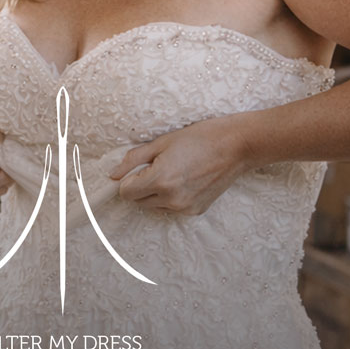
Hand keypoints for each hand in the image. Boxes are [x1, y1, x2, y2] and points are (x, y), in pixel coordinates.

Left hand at [107, 115, 251, 215]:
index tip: (138, 168)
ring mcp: (184, 208)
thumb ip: (134, 159)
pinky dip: (172, 198)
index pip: (126, 192)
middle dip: (141, 186)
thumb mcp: (162, 142)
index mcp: (160, 180)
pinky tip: (187, 180)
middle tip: (157, 166)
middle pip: (138, 201)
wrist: (236, 146)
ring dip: (156, 193)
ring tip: (175, 172)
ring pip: (154, 206)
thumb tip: (113, 174)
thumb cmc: (200, 137)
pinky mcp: (195, 211)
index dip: (128, 179)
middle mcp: (171, 199)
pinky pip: (172, 208)